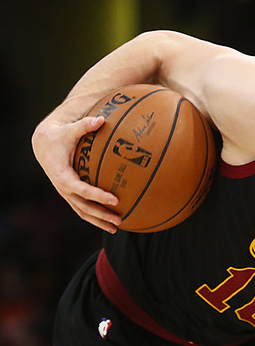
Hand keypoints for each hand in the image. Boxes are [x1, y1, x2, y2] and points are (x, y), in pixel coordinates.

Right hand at [32, 116, 120, 232]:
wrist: (44, 145)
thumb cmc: (60, 136)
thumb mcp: (70, 130)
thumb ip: (85, 125)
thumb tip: (101, 119)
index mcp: (62, 174)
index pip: (81, 189)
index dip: (98, 195)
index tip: (115, 199)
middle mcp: (63, 187)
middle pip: (83, 206)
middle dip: (101, 214)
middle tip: (120, 218)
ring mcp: (66, 193)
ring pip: (82, 212)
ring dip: (99, 221)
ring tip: (117, 227)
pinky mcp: (70, 195)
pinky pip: (82, 209)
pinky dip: (95, 217)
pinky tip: (110, 222)